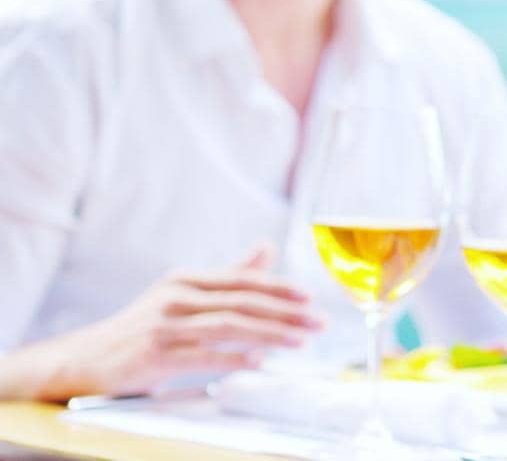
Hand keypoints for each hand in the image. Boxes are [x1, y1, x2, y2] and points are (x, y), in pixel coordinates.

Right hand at [32, 243, 323, 401]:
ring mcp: (163, 325)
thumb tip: (266, 246)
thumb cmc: (143, 327)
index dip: (279, 288)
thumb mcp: (183, 293)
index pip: (242, 280)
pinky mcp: (152, 355)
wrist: (85, 358)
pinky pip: (201, 356)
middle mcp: (176, 297)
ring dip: (269, 335)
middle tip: (317, 323)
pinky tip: (258, 362)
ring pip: (227, 327)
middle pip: (242, 302)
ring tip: (299, 342)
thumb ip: (228, 275)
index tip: (310, 298)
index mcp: (186, 279)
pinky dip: (233, 358)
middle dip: (285, 313)